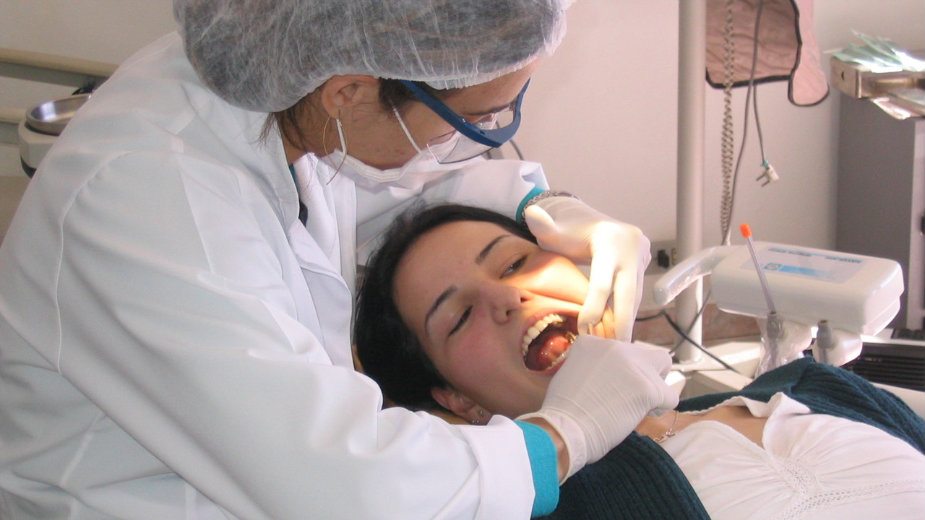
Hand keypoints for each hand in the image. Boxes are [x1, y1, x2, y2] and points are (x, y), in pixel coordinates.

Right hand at [519, 336, 677, 479]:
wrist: (564, 430)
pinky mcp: (647, 387)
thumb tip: (613, 376)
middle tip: (632, 397)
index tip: (612, 388)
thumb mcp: (572, 374)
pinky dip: (659, 409)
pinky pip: (670, 397)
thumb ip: (594, 368)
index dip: (624, 372)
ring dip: (652, 392)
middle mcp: (614, 347)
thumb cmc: (563, 412)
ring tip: (632, 410)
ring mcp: (632, 366)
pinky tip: (639, 417)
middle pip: (650, 356)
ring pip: (663, 373)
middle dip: (646, 376)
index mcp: (592, 342)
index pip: (624, 350)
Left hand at [524, 196, 649, 340]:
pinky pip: (635, 296)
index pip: (603, 282)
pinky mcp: (643, 270)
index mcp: (611, 240)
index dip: (593, 307)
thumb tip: (530, 213)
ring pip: (634, 298)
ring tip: (614, 348)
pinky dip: (625, 315)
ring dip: (624, 323)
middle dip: (621, 323)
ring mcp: (641, 260)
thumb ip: (543, 225)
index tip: (583, 328)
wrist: (595, 224)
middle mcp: (632, 250)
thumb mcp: (556, 230)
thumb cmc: (571, 231)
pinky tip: (617, 335)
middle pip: (628, 294)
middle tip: (613, 349)